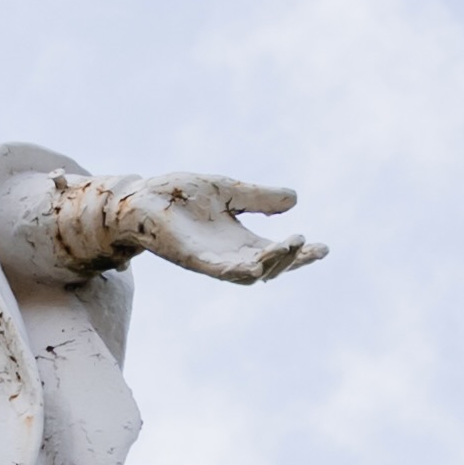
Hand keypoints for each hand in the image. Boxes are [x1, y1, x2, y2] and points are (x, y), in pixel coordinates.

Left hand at [50, 168, 320, 290]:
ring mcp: (212, 261)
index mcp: (240, 241)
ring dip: (274, 263)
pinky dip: (242, 268)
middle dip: (293, 260)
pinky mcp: (194, 260)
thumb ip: (258, 198)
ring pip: (251, 274)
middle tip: (309, 245)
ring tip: (292, 245)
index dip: (301, 253)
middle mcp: (229, 256)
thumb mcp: (228, 191)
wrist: (140, 197)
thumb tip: (294, 199)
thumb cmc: (178, 196)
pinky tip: (257, 262)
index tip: (323, 248)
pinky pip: (222, 271)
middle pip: (271, 268)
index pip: (277, 252)